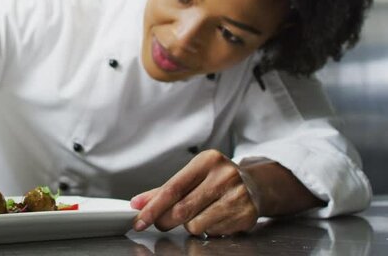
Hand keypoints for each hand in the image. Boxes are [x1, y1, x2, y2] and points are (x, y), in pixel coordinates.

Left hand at [130, 149, 258, 236]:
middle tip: (160, 222)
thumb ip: (163, 190)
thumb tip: (138, 203)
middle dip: (165, 220)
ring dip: (189, 225)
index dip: (153, 207)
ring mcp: (237, 196)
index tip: (140, 219)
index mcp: (207, 161)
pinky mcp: (246, 215)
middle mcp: (224, 176)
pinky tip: (214, 217)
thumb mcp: (192, 176)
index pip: (172, 188)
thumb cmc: (217, 179)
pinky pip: (212, 232)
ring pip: (195, 224)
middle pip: (182, 209)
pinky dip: (207, 229)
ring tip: (199, 213)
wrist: (255, 186)